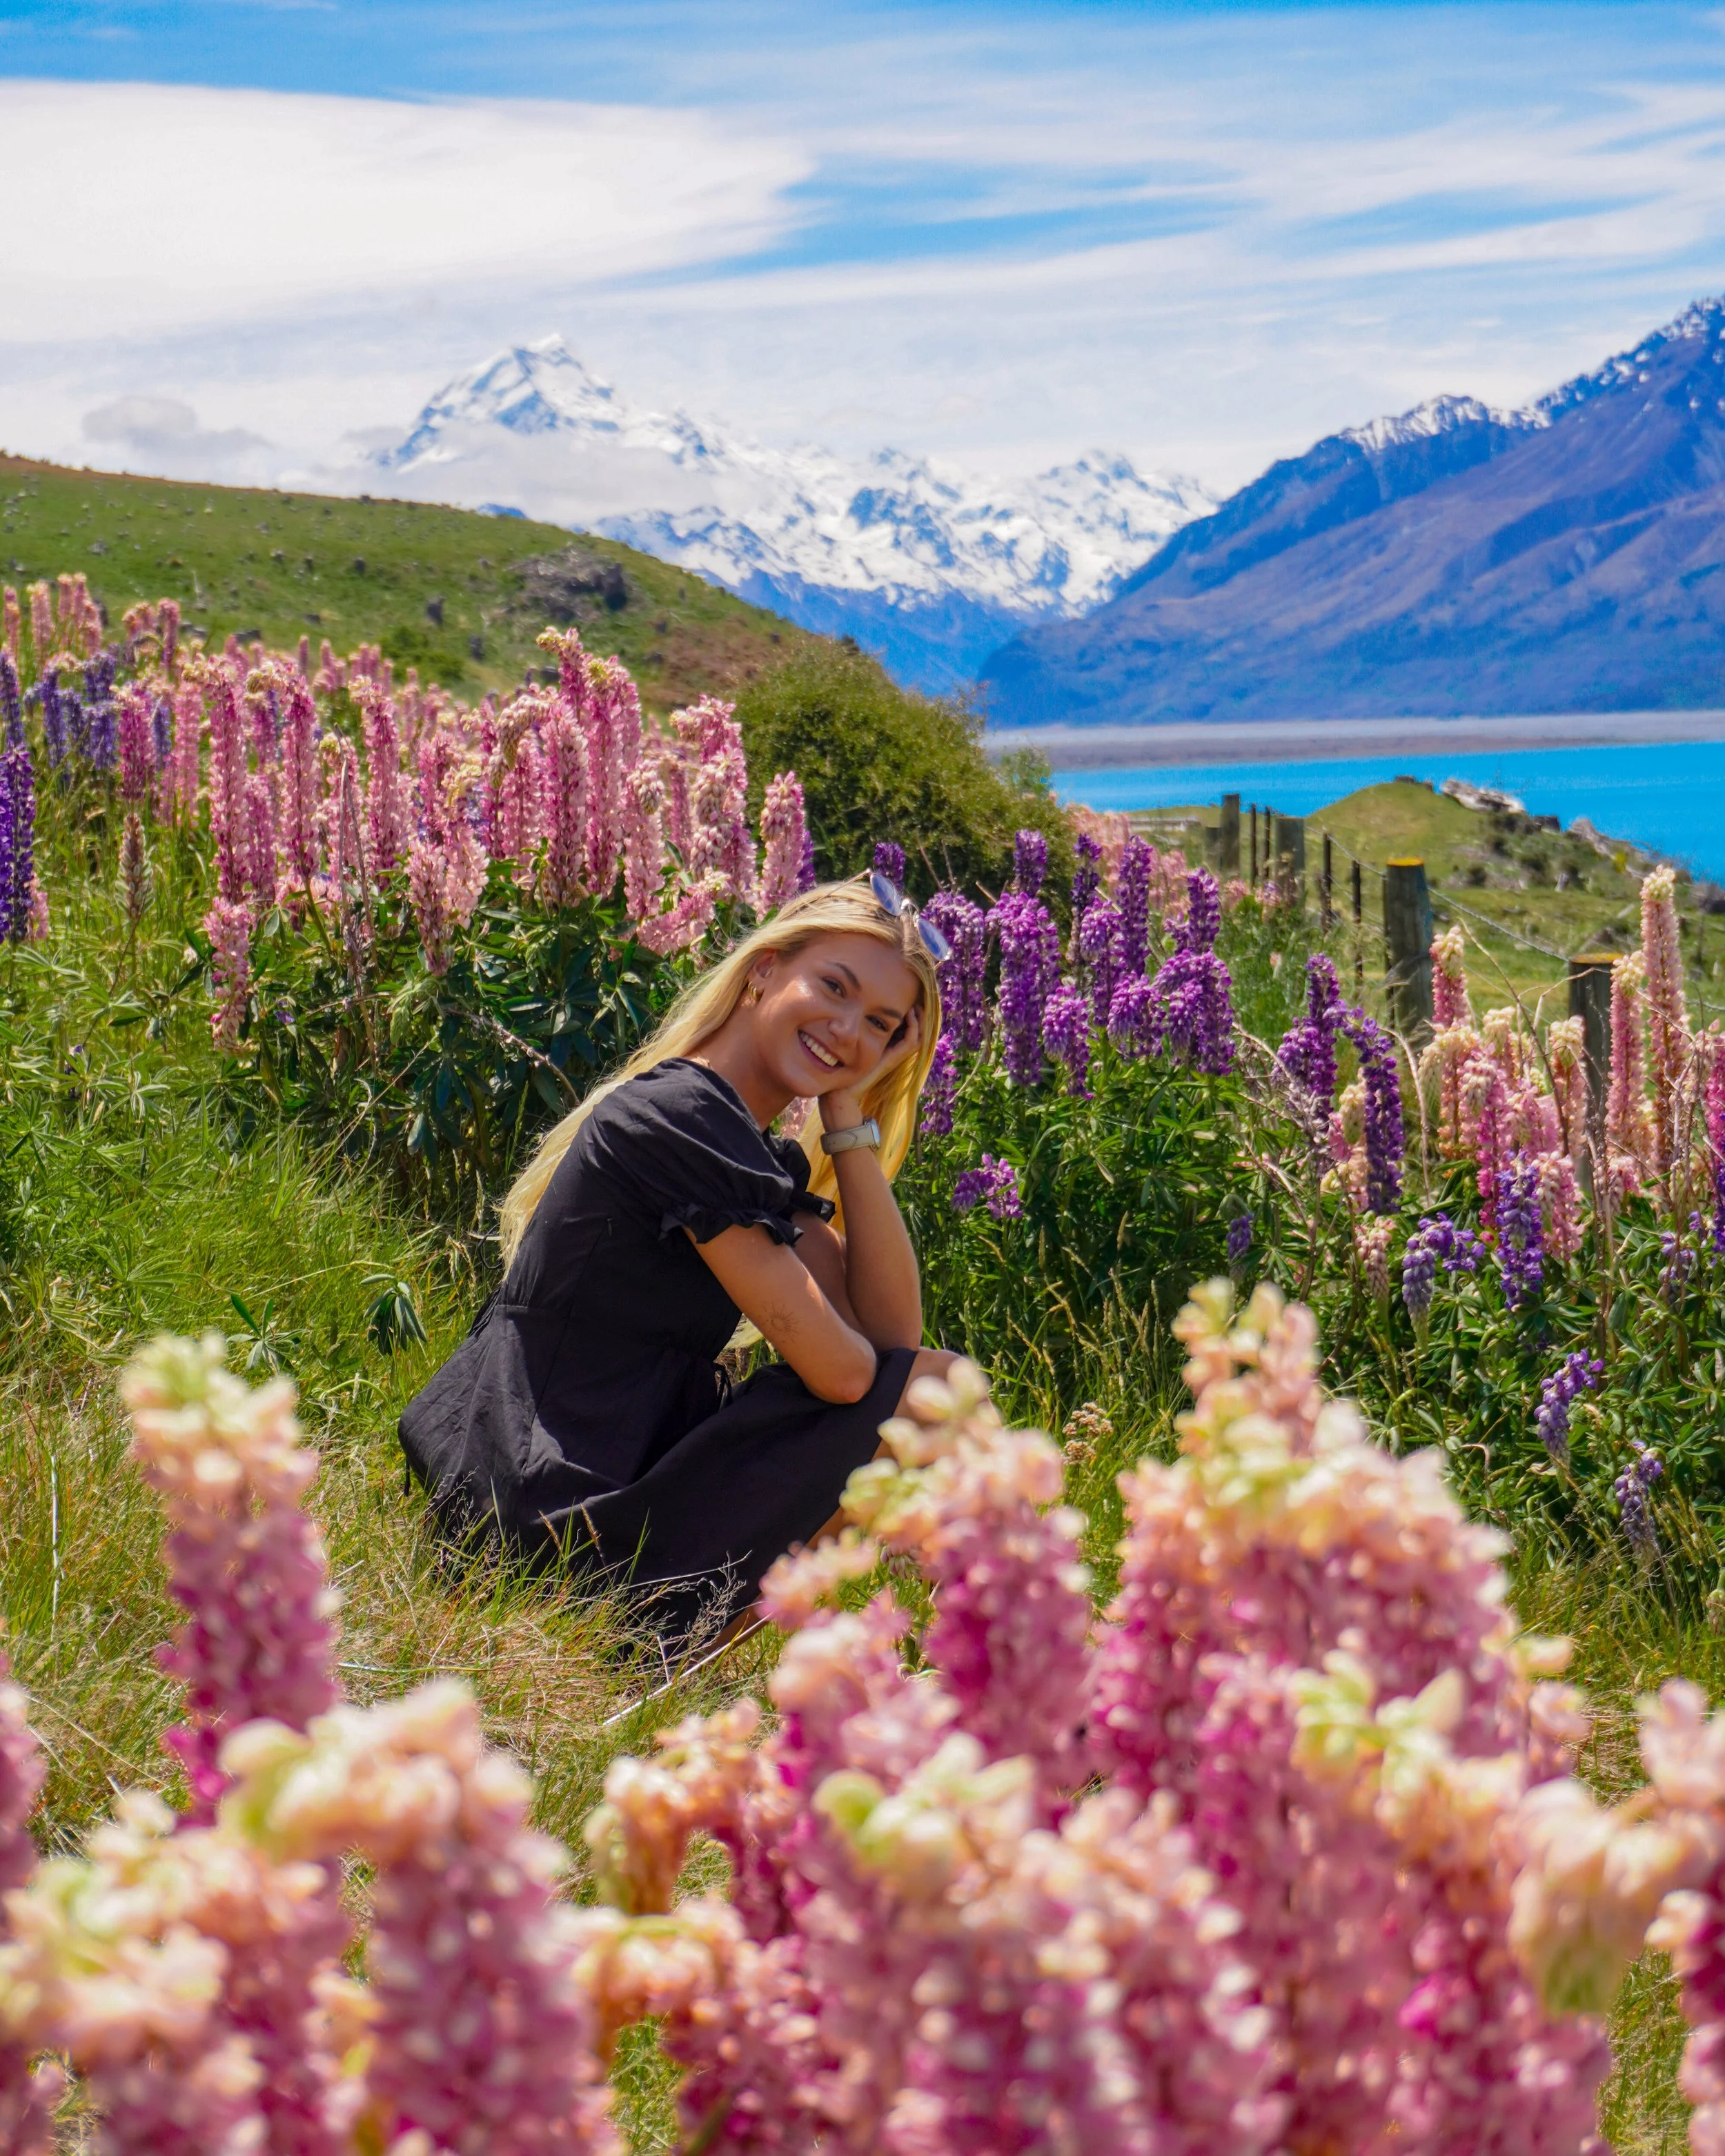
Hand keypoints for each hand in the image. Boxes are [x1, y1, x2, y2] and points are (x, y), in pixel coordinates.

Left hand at [820, 1006, 922, 1133]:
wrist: (841, 1094)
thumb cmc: (841, 1073)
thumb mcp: (850, 1049)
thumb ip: (854, 1036)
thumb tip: (848, 1019)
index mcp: (886, 1051)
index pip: (906, 1033)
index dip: (910, 1019)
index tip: (906, 1004)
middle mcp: (893, 1054)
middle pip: (916, 1035)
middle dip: (918, 1018)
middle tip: (917, 1002)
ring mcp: (895, 1058)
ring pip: (918, 1037)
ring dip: (919, 1021)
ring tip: (915, 1006)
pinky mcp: (892, 1060)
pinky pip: (911, 1042)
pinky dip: (914, 1027)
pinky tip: (908, 1014)